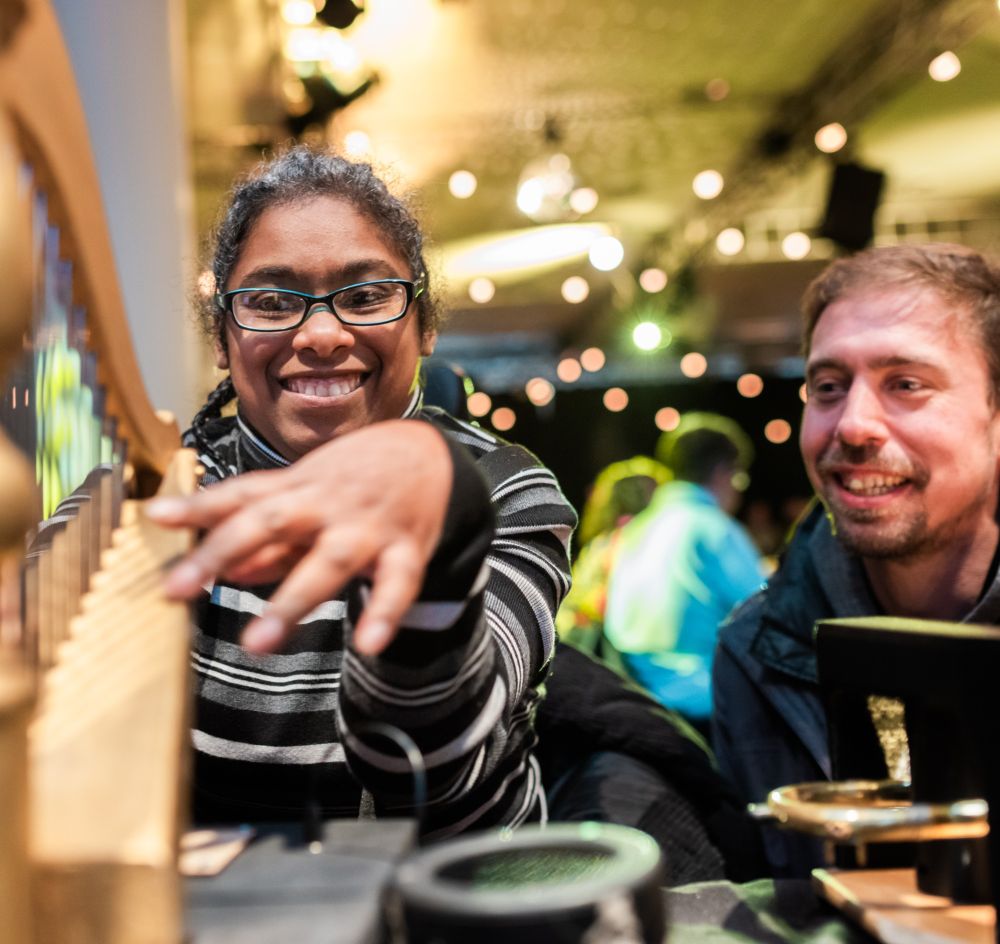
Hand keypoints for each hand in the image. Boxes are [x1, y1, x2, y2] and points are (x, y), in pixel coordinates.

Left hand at [146, 420, 451, 655]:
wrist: (430, 454)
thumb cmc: (355, 478)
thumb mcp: (308, 496)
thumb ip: (268, 537)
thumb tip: (224, 570)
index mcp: (298, 488)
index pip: (241, 495)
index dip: (198, 508)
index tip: (155, 518)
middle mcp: (326, 504)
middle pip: (270, 522)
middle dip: (222, 552)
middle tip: (177, 589)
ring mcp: (367, 527)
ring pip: (329, 562)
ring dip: (292, 601)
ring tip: (257, 643)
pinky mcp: (408, 549)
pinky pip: (398, 583)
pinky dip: (385, 612)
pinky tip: (368, 643)